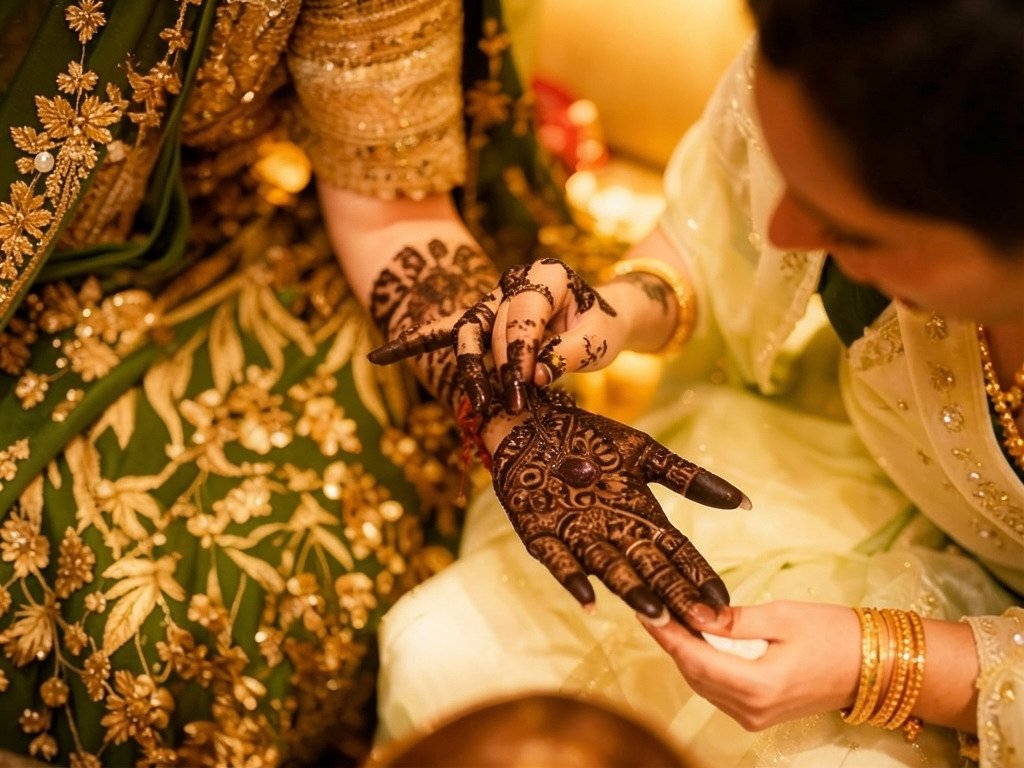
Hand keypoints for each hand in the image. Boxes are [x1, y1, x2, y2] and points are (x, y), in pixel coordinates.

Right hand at [368, 258, 628, 413]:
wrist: (602, 319)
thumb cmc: (602, 326)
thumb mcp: (601, 339)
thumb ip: (569, 354)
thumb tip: (534, 375)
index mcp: (547, 274)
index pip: (523, 313)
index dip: (521, 351)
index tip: (526, 385)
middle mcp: (514, 282)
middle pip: (489, 325)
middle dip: (496, 367)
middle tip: (509, 402)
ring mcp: (494, 299)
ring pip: (466, 332)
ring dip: (469, 370)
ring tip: (480, 403)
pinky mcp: (482, 319)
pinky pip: (444, 332)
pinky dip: (415, 343)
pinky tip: (380, 357)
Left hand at [491, 391, 750, 628]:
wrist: (533, 421)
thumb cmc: (590, 438)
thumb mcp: (644, 454)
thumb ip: (688, 478)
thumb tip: (744, 503)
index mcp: (640, 517)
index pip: (676, 551)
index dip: (697, 574)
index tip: (722, 602)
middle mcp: (612, 533)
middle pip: (649, 568)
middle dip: (673, 594)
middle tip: (698, 623)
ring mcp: (576, 535)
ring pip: (609, 569)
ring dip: (631, 592)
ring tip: (655, 614)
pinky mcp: (540, 533)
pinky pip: (558, 560)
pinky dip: (573, 579)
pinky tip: (588, 600)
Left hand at [640, 601, 861, 729]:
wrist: (873, 666)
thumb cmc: (833, 634)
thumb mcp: (782, 617)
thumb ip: (734, 620)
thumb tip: (693, 614)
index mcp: (758, 685)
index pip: (695, 660)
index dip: (667, 636)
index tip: (646, 612)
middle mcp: (751, 710)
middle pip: (694, 674)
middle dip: (671, 642)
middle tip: (654, 609)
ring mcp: (754, 717)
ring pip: (703, 684)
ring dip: (685, 654)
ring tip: (670, 620)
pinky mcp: (759, 715)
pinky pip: (718, 689)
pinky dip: (704, 665)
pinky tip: (697, 641)